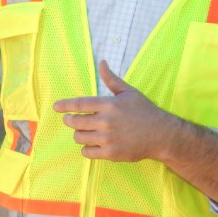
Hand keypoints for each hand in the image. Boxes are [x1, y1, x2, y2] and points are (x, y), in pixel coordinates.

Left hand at [53, 61, 172, 162]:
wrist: (161, 134)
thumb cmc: (145, 111)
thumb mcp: (129, 92)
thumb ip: (111, 79)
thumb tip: (102, 62)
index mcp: (108, 104)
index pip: (79, 104)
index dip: (65, 105)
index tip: (56, 107)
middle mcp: (106, 121)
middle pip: (75, 122)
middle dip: (70, 120)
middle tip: (70, 120)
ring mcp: (107, 138)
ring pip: (79, 137)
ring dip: (79, 134)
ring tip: (84, 132)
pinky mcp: (110, 153)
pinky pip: (87, 152)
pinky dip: (86, 148)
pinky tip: (91, 144)